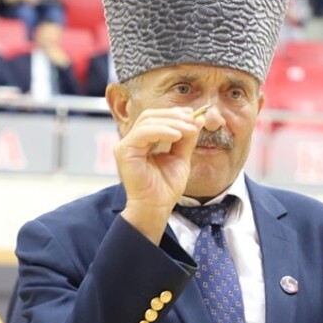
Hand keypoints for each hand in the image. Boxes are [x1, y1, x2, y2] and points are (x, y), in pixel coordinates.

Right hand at [115, 105, 207, 238]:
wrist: (156, 207)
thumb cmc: (165, 188)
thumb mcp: (181, 157)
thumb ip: (186, 139)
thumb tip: (198, 118)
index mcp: (143, 142)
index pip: (156, 119)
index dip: (174, 114)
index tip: (194, 115)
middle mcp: (132, 141)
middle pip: (150, 116)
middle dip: (174, 116)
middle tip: (193, 120)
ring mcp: (126, 145)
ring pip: (147, 121)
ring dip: (172, 122)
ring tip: (189, 129)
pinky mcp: (124, 151)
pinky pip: (143, 133)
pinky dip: (162, 131)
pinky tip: (177, 135)